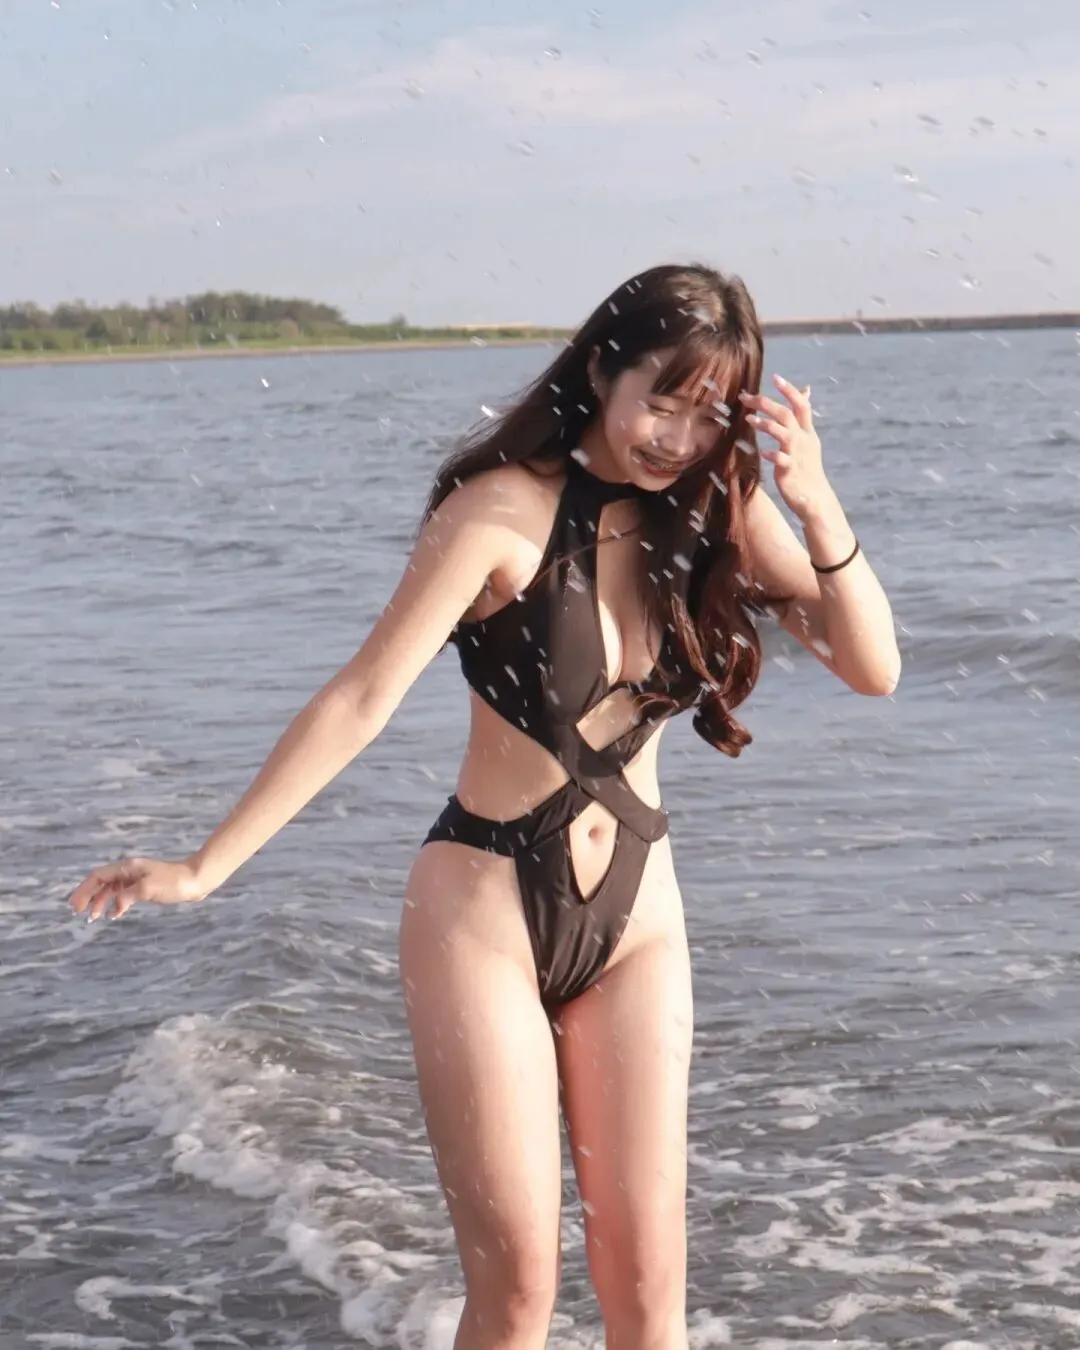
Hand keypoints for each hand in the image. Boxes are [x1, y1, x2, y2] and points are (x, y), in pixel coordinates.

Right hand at [70, 856, 207, 922]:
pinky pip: (123, 894)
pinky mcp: (145, 887)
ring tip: (94, 917)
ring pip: (111, 889)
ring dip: (101, 902)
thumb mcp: (148, 889)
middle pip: (101, 882)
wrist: (196, 880)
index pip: (98, 876)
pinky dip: (115, 904)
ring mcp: (137, 878)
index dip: (84, 890)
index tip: (75, 906)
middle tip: (79, 913)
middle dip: (89, 896)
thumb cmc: (174, 882)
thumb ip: (128, 896)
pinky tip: (114, 914)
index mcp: (127, 867)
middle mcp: (129, 871)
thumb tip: (114, 907)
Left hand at [739, 374, 832, 520]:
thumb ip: (802, 417)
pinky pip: (781, 459)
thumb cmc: (806, 467)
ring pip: (784, 433)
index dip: (790, 390)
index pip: (801, 405)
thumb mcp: (808, 439)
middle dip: (766, 403)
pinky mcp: (790, 471)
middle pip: (787, 414)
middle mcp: (804, 440)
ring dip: (765, 424)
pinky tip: (761, 452)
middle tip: (746, 397)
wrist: (815, 497)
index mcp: (807, 432)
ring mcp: (798, 455)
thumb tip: (806, 390)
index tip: (775, 377)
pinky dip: (771, 454)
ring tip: (748, 419)